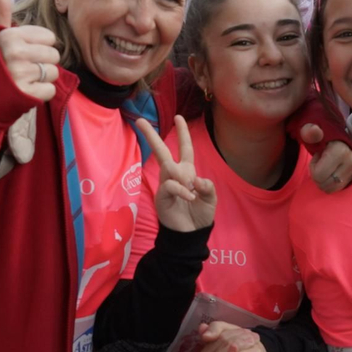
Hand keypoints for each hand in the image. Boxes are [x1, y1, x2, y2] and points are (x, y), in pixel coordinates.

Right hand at [0, 0, 59, 99]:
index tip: (23, 51)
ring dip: (42, 79)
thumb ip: (2, 10)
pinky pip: (50, 90)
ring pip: (53, 73)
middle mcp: (15, 53)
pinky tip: (26, 91)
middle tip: (24, 67)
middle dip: (43, 62)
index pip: (49, 37)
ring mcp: (20, 74)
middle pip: (54, 55)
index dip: (39, 46)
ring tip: (24, 79)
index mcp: (11, 36)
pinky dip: (41, 93)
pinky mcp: (26, 94)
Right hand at [134, 116, 215, 231]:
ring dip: (180, 174)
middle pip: (161, 151)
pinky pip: (170, 185)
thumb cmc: (200, 214)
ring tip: (191, 191)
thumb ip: (208, 186)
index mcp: (188, 172)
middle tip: (140, 120)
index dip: (183, 133)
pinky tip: (189, 197)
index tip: (178, 117)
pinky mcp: (162, 196)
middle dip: (151, 135)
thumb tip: (195, 179)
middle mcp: (174, 175)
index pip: (185, 148)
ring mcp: (166, 185)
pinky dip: (181, 189)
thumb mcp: (211, 198)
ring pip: (167, 166)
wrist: (191, 234)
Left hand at [301, 123, 351, 192]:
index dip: (313, 167)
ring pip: (330, 188)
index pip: (318, 175)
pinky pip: (336, 188)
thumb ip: (309, 132)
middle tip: (320, 162)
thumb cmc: (321, 136)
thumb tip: (314, 131)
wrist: (336, 137)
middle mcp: (351, 161)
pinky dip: (330, 182)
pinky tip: (331, 170)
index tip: (317, 156)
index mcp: (340, 151)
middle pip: (324, 184)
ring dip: (323, 180)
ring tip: (325, 166)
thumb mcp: (311, 132)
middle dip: (317, 175)